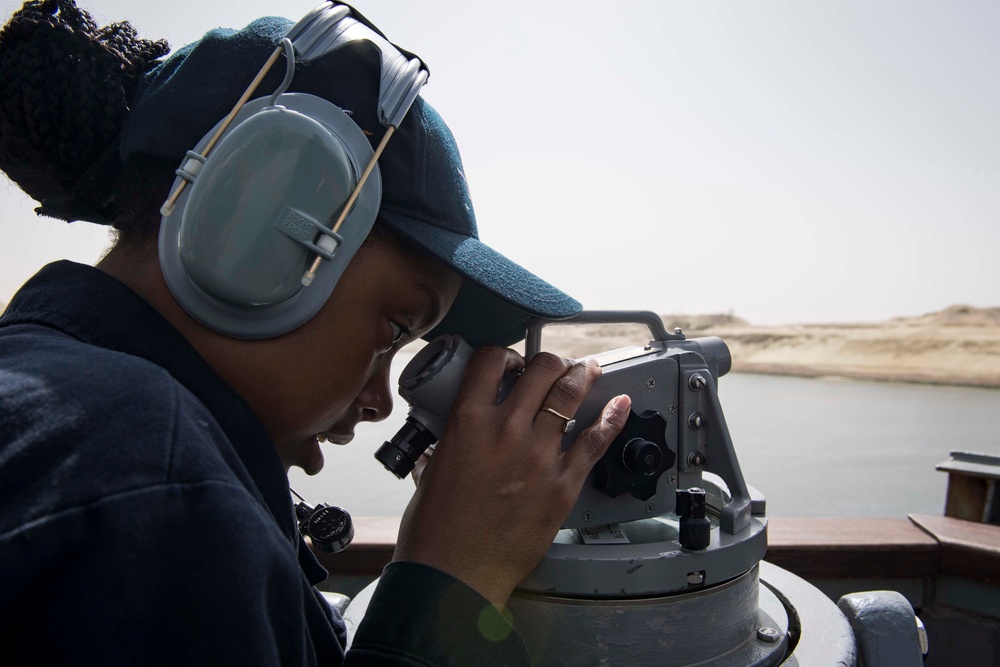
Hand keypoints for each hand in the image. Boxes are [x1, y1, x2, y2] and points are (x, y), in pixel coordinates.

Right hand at [393, 346, 630, 607]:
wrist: (453, 574)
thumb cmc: (436, 531)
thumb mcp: (432, 468)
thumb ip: (451, 443)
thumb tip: (457, 436)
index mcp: (467, 421)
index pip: (490, 360)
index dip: (505, 354)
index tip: (512, 362)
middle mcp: (505, 429)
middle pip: (540, 369)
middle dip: (551, 361)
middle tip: (555, 366)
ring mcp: (538, 455)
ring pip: (569, 395)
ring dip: (583, 375)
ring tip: (589, 369)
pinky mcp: (562, 484)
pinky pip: (594, 441)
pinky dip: (610, 418)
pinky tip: (619, 403)